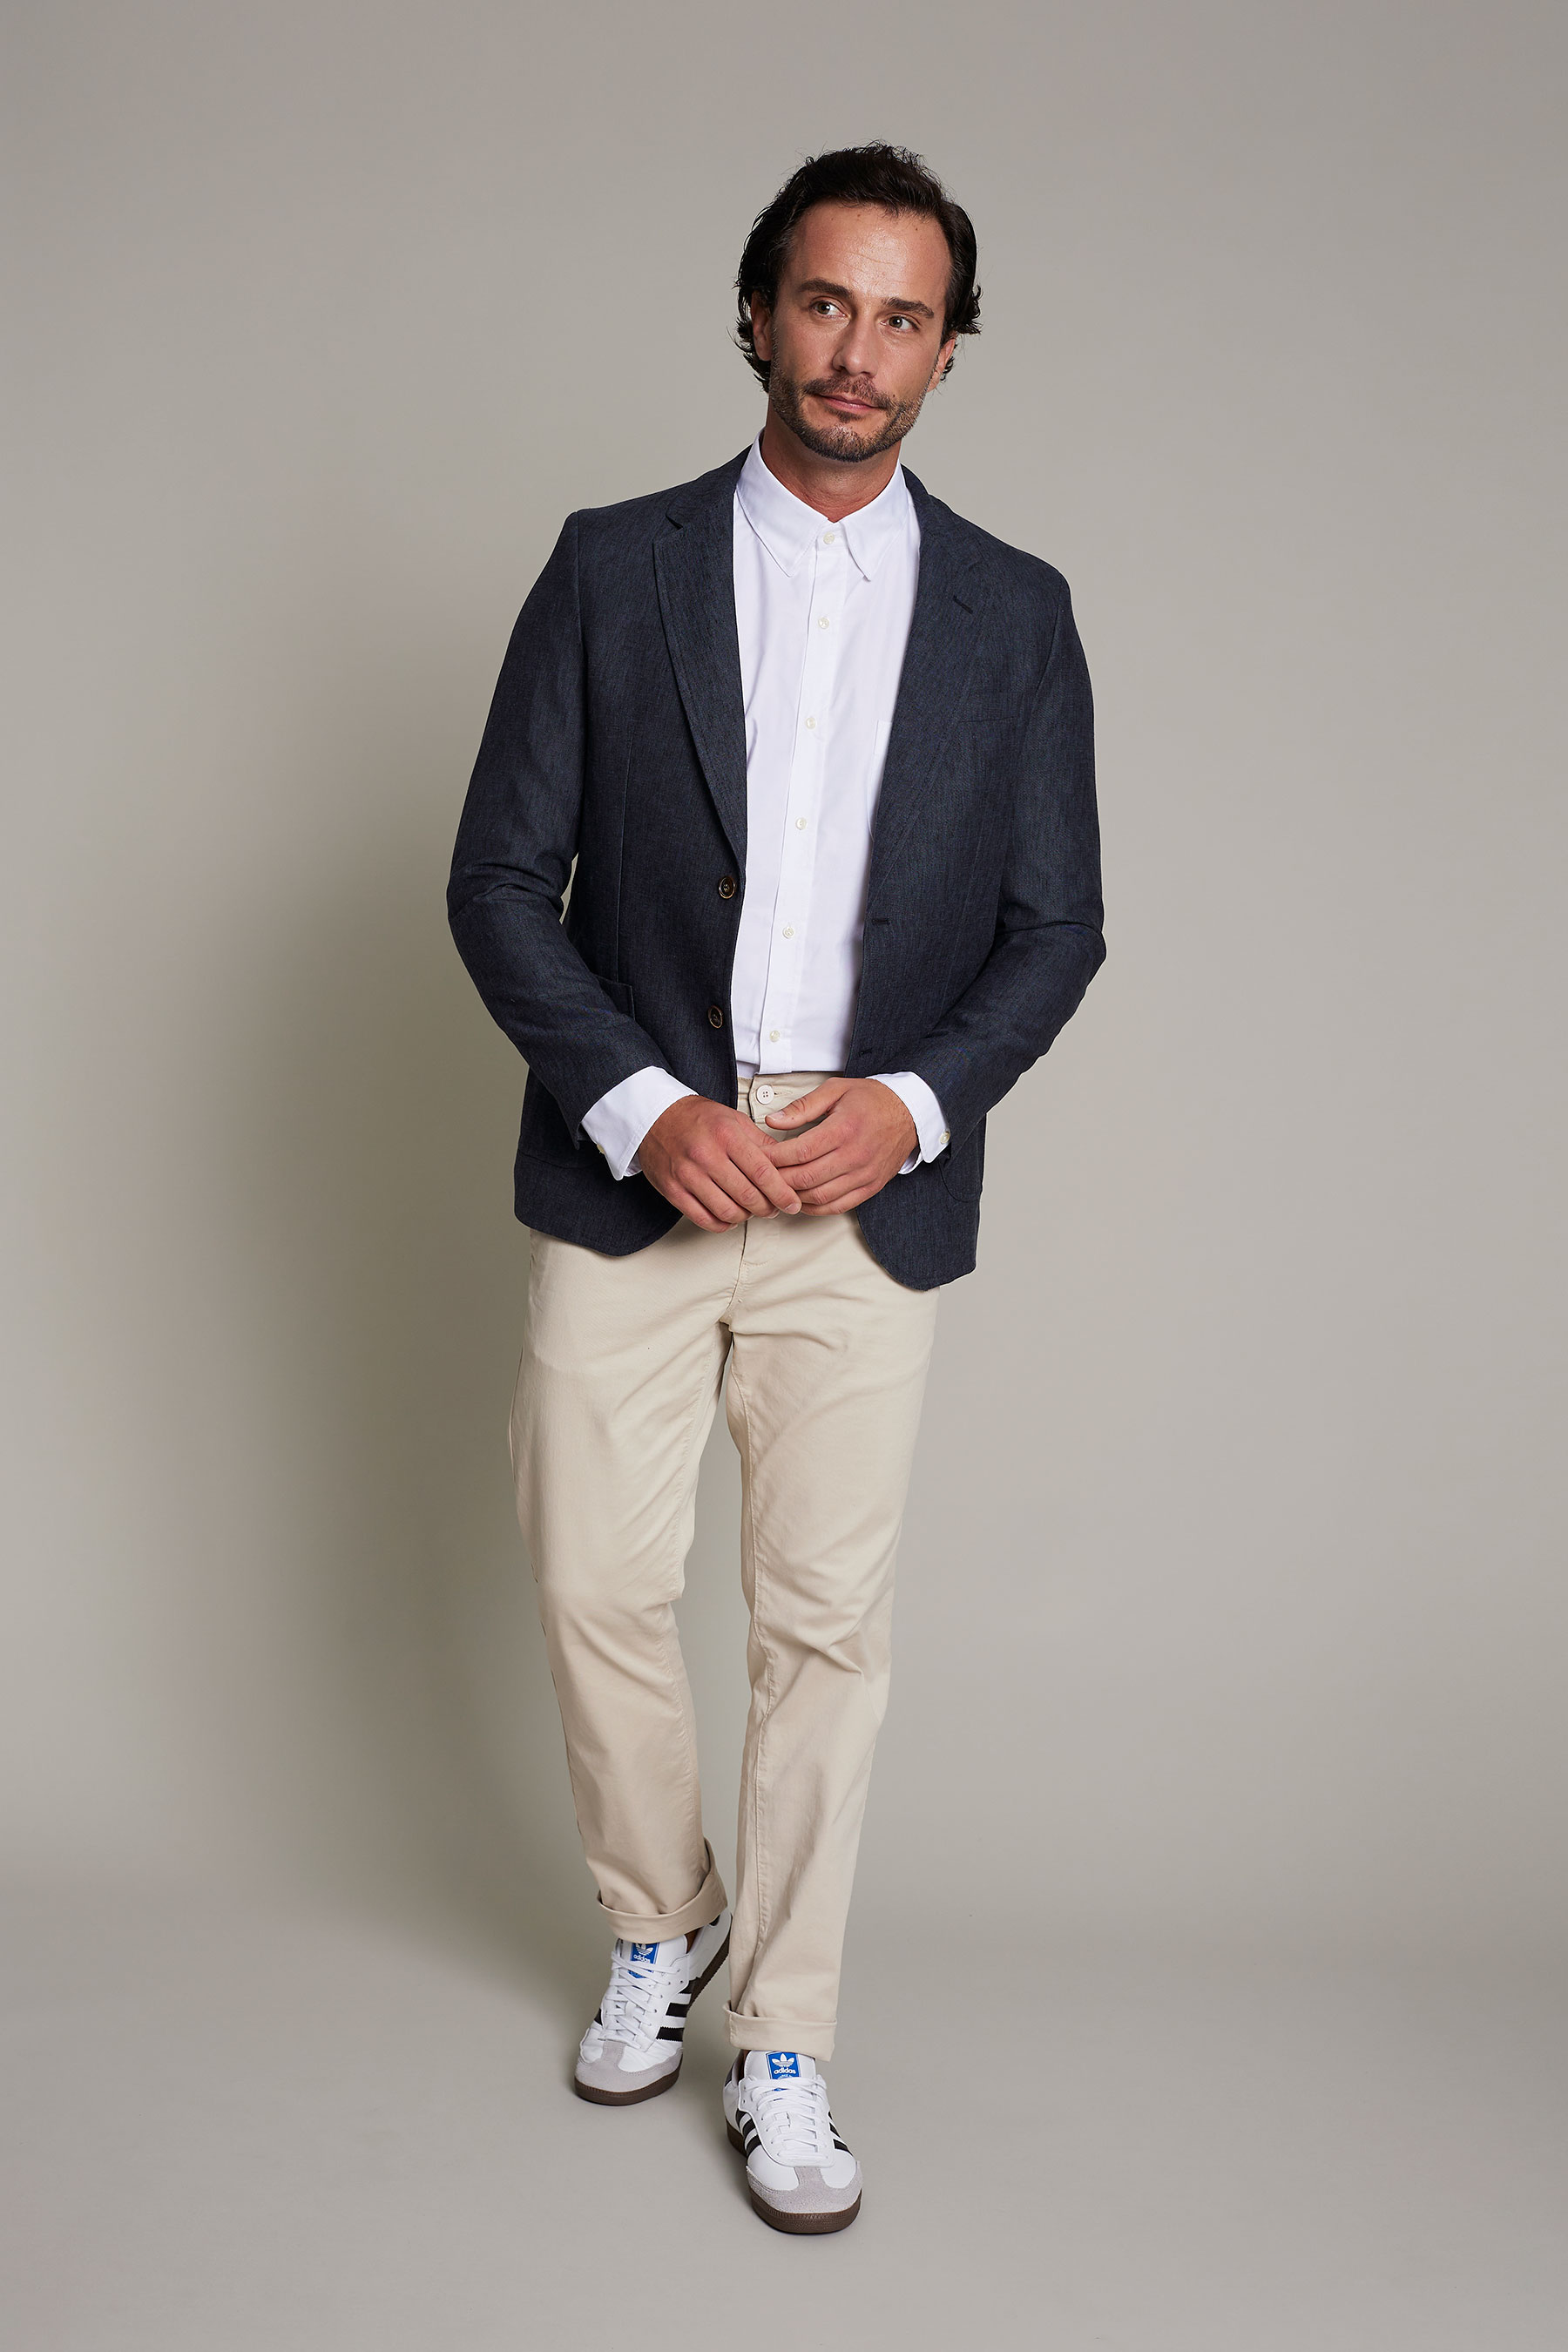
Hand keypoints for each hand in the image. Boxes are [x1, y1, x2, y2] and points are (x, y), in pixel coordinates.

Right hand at [641, 1096, 802, 1230]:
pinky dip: (722, 1224)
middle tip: (773, 1208)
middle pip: (747, 1196)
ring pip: (727, 1212)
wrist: (655, 1116)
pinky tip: (729, 1217)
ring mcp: (687, 1175)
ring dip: (745, 1217)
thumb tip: (787, 1164)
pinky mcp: (672, 1190)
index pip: (762, 1172)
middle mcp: (706, 1155)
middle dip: (767, 1208)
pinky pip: (704, 1219)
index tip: (792, 1203)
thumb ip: (761, 1143)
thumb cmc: (697, 1118)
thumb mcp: (733, 1119)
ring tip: (750, 1210)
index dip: (782, 1193)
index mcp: (726, 1135)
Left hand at [759, 1077, 916, 1213]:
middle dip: (778, 1179)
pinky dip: (815, 1208)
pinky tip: (802, 1200)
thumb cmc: (872, 1100)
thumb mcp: (836, 1090)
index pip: (800, 1151)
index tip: (759, 1156)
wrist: (909, 1113)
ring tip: (779, 1188)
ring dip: (794, 1196)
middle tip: (762, 1176)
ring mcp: (864, 1174)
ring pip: (820, 1196)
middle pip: (806, 1177)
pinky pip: (838, 1206)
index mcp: (844, 1129)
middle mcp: (855, 1155)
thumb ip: (802, 1106)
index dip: (774, 1158)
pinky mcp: (870, 1187)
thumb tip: (773, 1121)